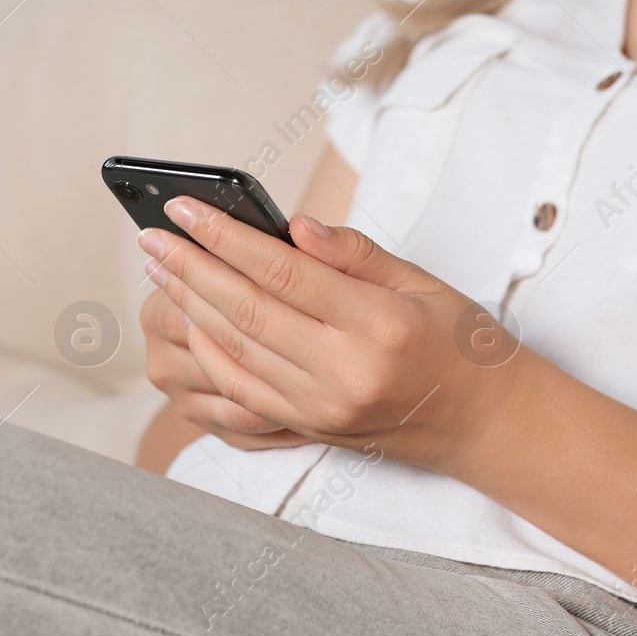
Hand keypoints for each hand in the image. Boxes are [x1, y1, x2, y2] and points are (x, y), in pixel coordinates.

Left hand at [136, 197, 531, 468]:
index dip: (224, 236)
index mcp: (378, 323)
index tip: (183, 207)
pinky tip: (189, 319)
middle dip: (189, 267)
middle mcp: (345, 371)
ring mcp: (323, 406)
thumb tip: (290, 225)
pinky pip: (243, 389)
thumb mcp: (422, 282)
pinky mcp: (311, 427)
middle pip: (246, 310)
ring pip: (235, 350)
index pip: (281, 272)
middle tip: (150, 234)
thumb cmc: (460, 342)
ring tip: (158, 267)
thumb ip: (355, 253)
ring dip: (188, 306)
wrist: (486, 423)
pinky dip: (209, 352)